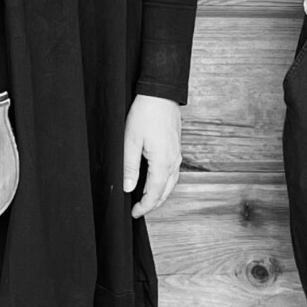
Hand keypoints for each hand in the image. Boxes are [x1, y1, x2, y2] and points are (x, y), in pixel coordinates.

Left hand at [123, 95, 181, 217]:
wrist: (161, 94)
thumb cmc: (145, 114)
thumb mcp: (131, 141)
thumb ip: (130, 167)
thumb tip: (128, 188)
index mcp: (163, 162)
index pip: (155, 193)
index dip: (144, 206)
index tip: (134, 213)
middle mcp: (174, 161)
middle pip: (165, 191)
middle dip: (153, 204)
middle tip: (138, 210)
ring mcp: (177, 154)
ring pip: (171, 183)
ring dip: (160, 194)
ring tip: (146, 200)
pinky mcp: (176, 148)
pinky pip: (173, 172)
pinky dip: (164, 183)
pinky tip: (155, 181)